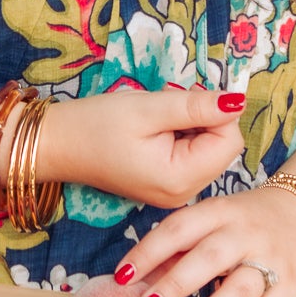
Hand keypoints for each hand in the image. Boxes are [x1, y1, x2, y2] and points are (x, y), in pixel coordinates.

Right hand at [42, 87, 246, 211]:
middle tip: (163, 111)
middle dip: (202, 121)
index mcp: (181, 179)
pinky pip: (191, 157)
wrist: (57, 146)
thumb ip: (197, 106)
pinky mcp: (167, 187)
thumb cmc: (96, 125)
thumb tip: (238, 101)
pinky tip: (153, 133)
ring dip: (190, 127)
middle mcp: (184, 194)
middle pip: (222, 147)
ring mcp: (175, 194)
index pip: (230, 140)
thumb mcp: (149, 109)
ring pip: (208, 150)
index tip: (180, 101)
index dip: (214, 112)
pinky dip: (180, 138)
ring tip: (155, 122)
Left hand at [112, 182, 295, 296]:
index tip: (122, 277)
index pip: (179, 228)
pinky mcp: (292, 285)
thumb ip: (178, 248)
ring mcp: (272, 259)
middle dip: (177, 284)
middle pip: (210, 258)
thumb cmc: (243, 222)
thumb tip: (136, 281)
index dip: (149, 252)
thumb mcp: (212, 221)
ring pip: (240, 291)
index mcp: (220, 211)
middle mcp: (246, 232)